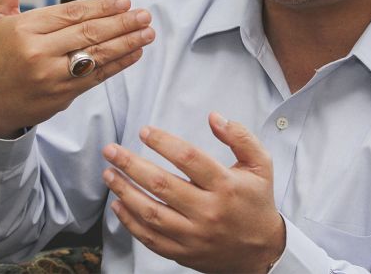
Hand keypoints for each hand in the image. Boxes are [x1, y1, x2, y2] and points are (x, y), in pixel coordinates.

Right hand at [0, 0, 155, 137]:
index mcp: (25, 30)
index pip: (71, 13)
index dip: (101, 7)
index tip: (124, 1)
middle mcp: (39, 52)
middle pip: (88, 33)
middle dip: (121, 23)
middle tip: (144, 15)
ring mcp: (53, 76)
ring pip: (97, 55)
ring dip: (127, 43)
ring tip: (147, 32)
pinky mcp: (64, 94)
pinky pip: (97, 76)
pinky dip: (119, 64)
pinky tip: (135, 53)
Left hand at [102, 113, 284, 273]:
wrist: (261, 250)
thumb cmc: (257, 201)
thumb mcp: (260, 164)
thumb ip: (240, 137)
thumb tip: (214, 117)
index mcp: (226, 186)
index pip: (189, 158)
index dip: (163, 142)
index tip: (145, 131)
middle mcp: (208, 211)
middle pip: (162, 184)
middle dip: (130, 164)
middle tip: (111, 150)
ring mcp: (194, 235)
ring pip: (151, 212)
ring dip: (125, 191)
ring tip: (109, 173)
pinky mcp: (184, 253)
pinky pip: (150, 238)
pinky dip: (130, 222)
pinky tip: (118, 204)